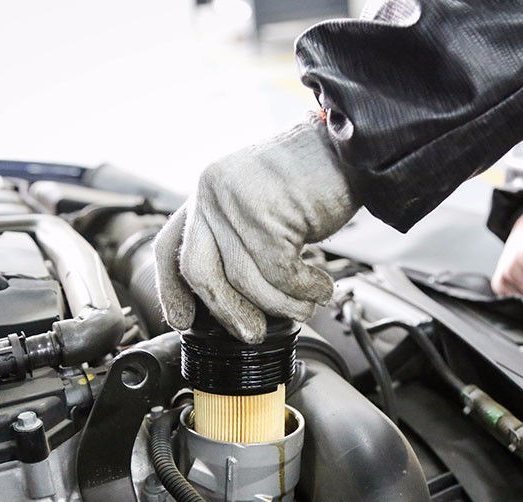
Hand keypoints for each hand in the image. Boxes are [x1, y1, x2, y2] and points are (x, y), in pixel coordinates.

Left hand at [153, 117, 358, 342]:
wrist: (352, 147)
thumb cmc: (315, 178)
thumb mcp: (262, 205)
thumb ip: (239, 240)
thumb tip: (234, 301)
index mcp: (207, 191)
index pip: (170, 246)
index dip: (172, 289)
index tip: (183, 320)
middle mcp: (212, 191)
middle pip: (199, 270)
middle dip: (226, 311)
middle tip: (252, 332)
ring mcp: (236, 199)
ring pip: (245, 278)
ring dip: (282, 304)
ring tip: (307, 306)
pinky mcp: (267, 210)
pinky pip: (280, 272)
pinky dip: (305, 289)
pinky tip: (321, 287)